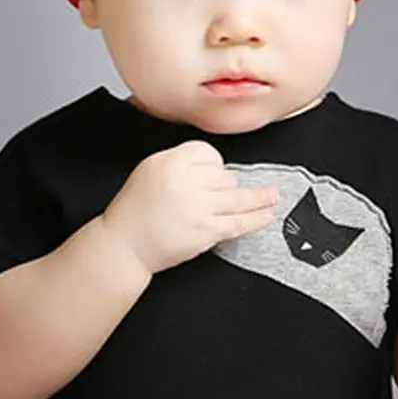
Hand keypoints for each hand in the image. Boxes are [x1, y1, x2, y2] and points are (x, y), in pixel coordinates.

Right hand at [102, 140, 279, 274]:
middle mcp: (189, 182)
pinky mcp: (206, 231)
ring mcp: (200, 207)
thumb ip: (179, 161)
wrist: (124, 243)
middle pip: (225, 176)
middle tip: (224, 193)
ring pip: (238, 198)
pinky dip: (254, 219)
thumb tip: (211, 166)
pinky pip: (237, 223)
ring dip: (259, 197)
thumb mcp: (150, 169)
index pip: (209, 154)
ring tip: (272, 196)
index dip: (213, 165)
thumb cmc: (134, 209)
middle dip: (227, 185)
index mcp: (172, 162)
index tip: (215, 172)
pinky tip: (265, 215)